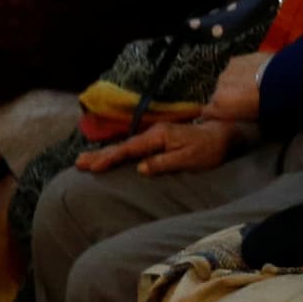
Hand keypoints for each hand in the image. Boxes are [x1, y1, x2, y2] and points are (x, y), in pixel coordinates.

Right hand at [92, 117, 238, 178]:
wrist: (223, 135)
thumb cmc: (209, 149)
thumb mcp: (189, 159)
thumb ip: (164, 162)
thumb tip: (141, 168)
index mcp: (158, 137)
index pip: (129, 149)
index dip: (110, 158)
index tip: (94, 167)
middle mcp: (152, 133)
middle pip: (122, 146)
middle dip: (100, 155)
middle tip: (79, 163)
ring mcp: (154, 135)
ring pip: (125, 146)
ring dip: (105, 153)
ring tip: (86, 160)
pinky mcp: (158, 140)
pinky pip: (132, 147)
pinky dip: (118, 152)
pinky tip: (110, 156)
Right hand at [198, 50, 267, 124]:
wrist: (283, 81)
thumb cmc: (270, 105)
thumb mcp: (255, 121)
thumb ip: (241, 119)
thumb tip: (241, 119)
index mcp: (220, 105)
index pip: (208, 113)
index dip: (217, 114)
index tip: (227, 116)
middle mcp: (218, 88)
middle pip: (219, 95)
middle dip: (230, 98)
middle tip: (249, 101)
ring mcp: (226, 72)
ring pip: (228, 80)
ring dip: (238, 84)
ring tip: (255, 86)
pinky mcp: (235, 60)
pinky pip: (237, 69)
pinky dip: (244, 72)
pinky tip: (258, 74)